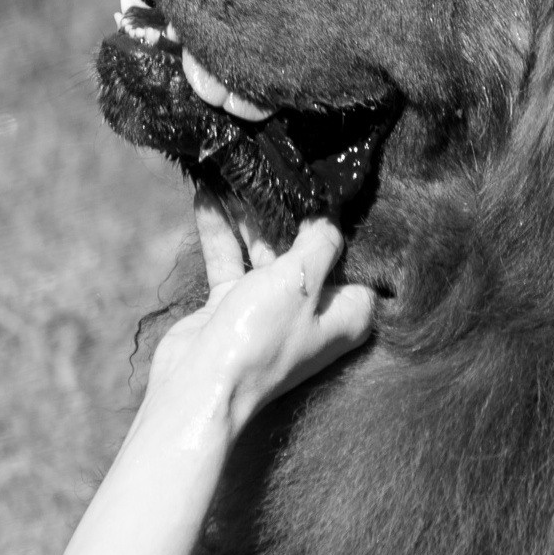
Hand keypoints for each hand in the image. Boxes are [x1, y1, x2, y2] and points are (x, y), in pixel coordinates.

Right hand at [147, 192, 374, 434]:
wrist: (199, 386)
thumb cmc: (261, 339)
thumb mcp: (301, 281)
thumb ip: (319, 243)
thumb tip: (331, 214)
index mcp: (343, 315)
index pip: (354, 263)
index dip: (344, 227)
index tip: (330, 188)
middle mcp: (310, 313)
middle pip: (305, 251)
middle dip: (289, 212)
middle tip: (276, 168)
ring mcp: (268, 309)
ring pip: (263, 251)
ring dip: (248, 216)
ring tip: (237, 173)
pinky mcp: (231, 307)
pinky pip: (229, 260)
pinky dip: (220, 231)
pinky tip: (207, 197)